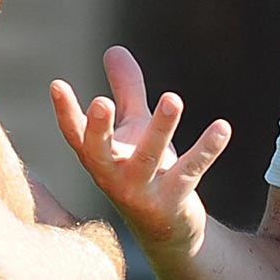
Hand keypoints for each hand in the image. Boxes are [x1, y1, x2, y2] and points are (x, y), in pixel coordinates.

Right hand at [51, 46, 230, 260]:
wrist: (166, 230)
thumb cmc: (144, 170)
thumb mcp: (134, 128)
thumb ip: (126, 90)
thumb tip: (114, 49)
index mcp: (99, 158)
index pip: (76, 135)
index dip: (64, 112)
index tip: (56, 85)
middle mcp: (113, 176)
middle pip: (100, 153)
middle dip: (99, 129)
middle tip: (100, 102)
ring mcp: (141, 192)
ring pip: (149, 158)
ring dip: (160, 129)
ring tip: (172, 98)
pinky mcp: (172, 201)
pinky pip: (190, 171)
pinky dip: (206, 150)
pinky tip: (222, 128)